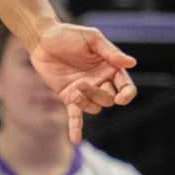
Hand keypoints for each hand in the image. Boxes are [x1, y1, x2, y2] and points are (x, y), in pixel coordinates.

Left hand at [27, 22, 137, 142]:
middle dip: (99, 95)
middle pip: (109, 100)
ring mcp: (85, 92)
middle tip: (82, 82)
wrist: (42, 39)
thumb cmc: (69, 35)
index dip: (127, 95)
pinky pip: (76, 116)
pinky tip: (75, 140)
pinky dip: (76, 128)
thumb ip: (110, 52)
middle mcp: (100, 81)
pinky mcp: (69, 98)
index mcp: (110, 68)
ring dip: (85, 101)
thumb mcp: (92, 39)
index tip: (121, 99)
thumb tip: (132, 63)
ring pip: (94, 108)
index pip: (125, 86)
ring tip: (74, 88)